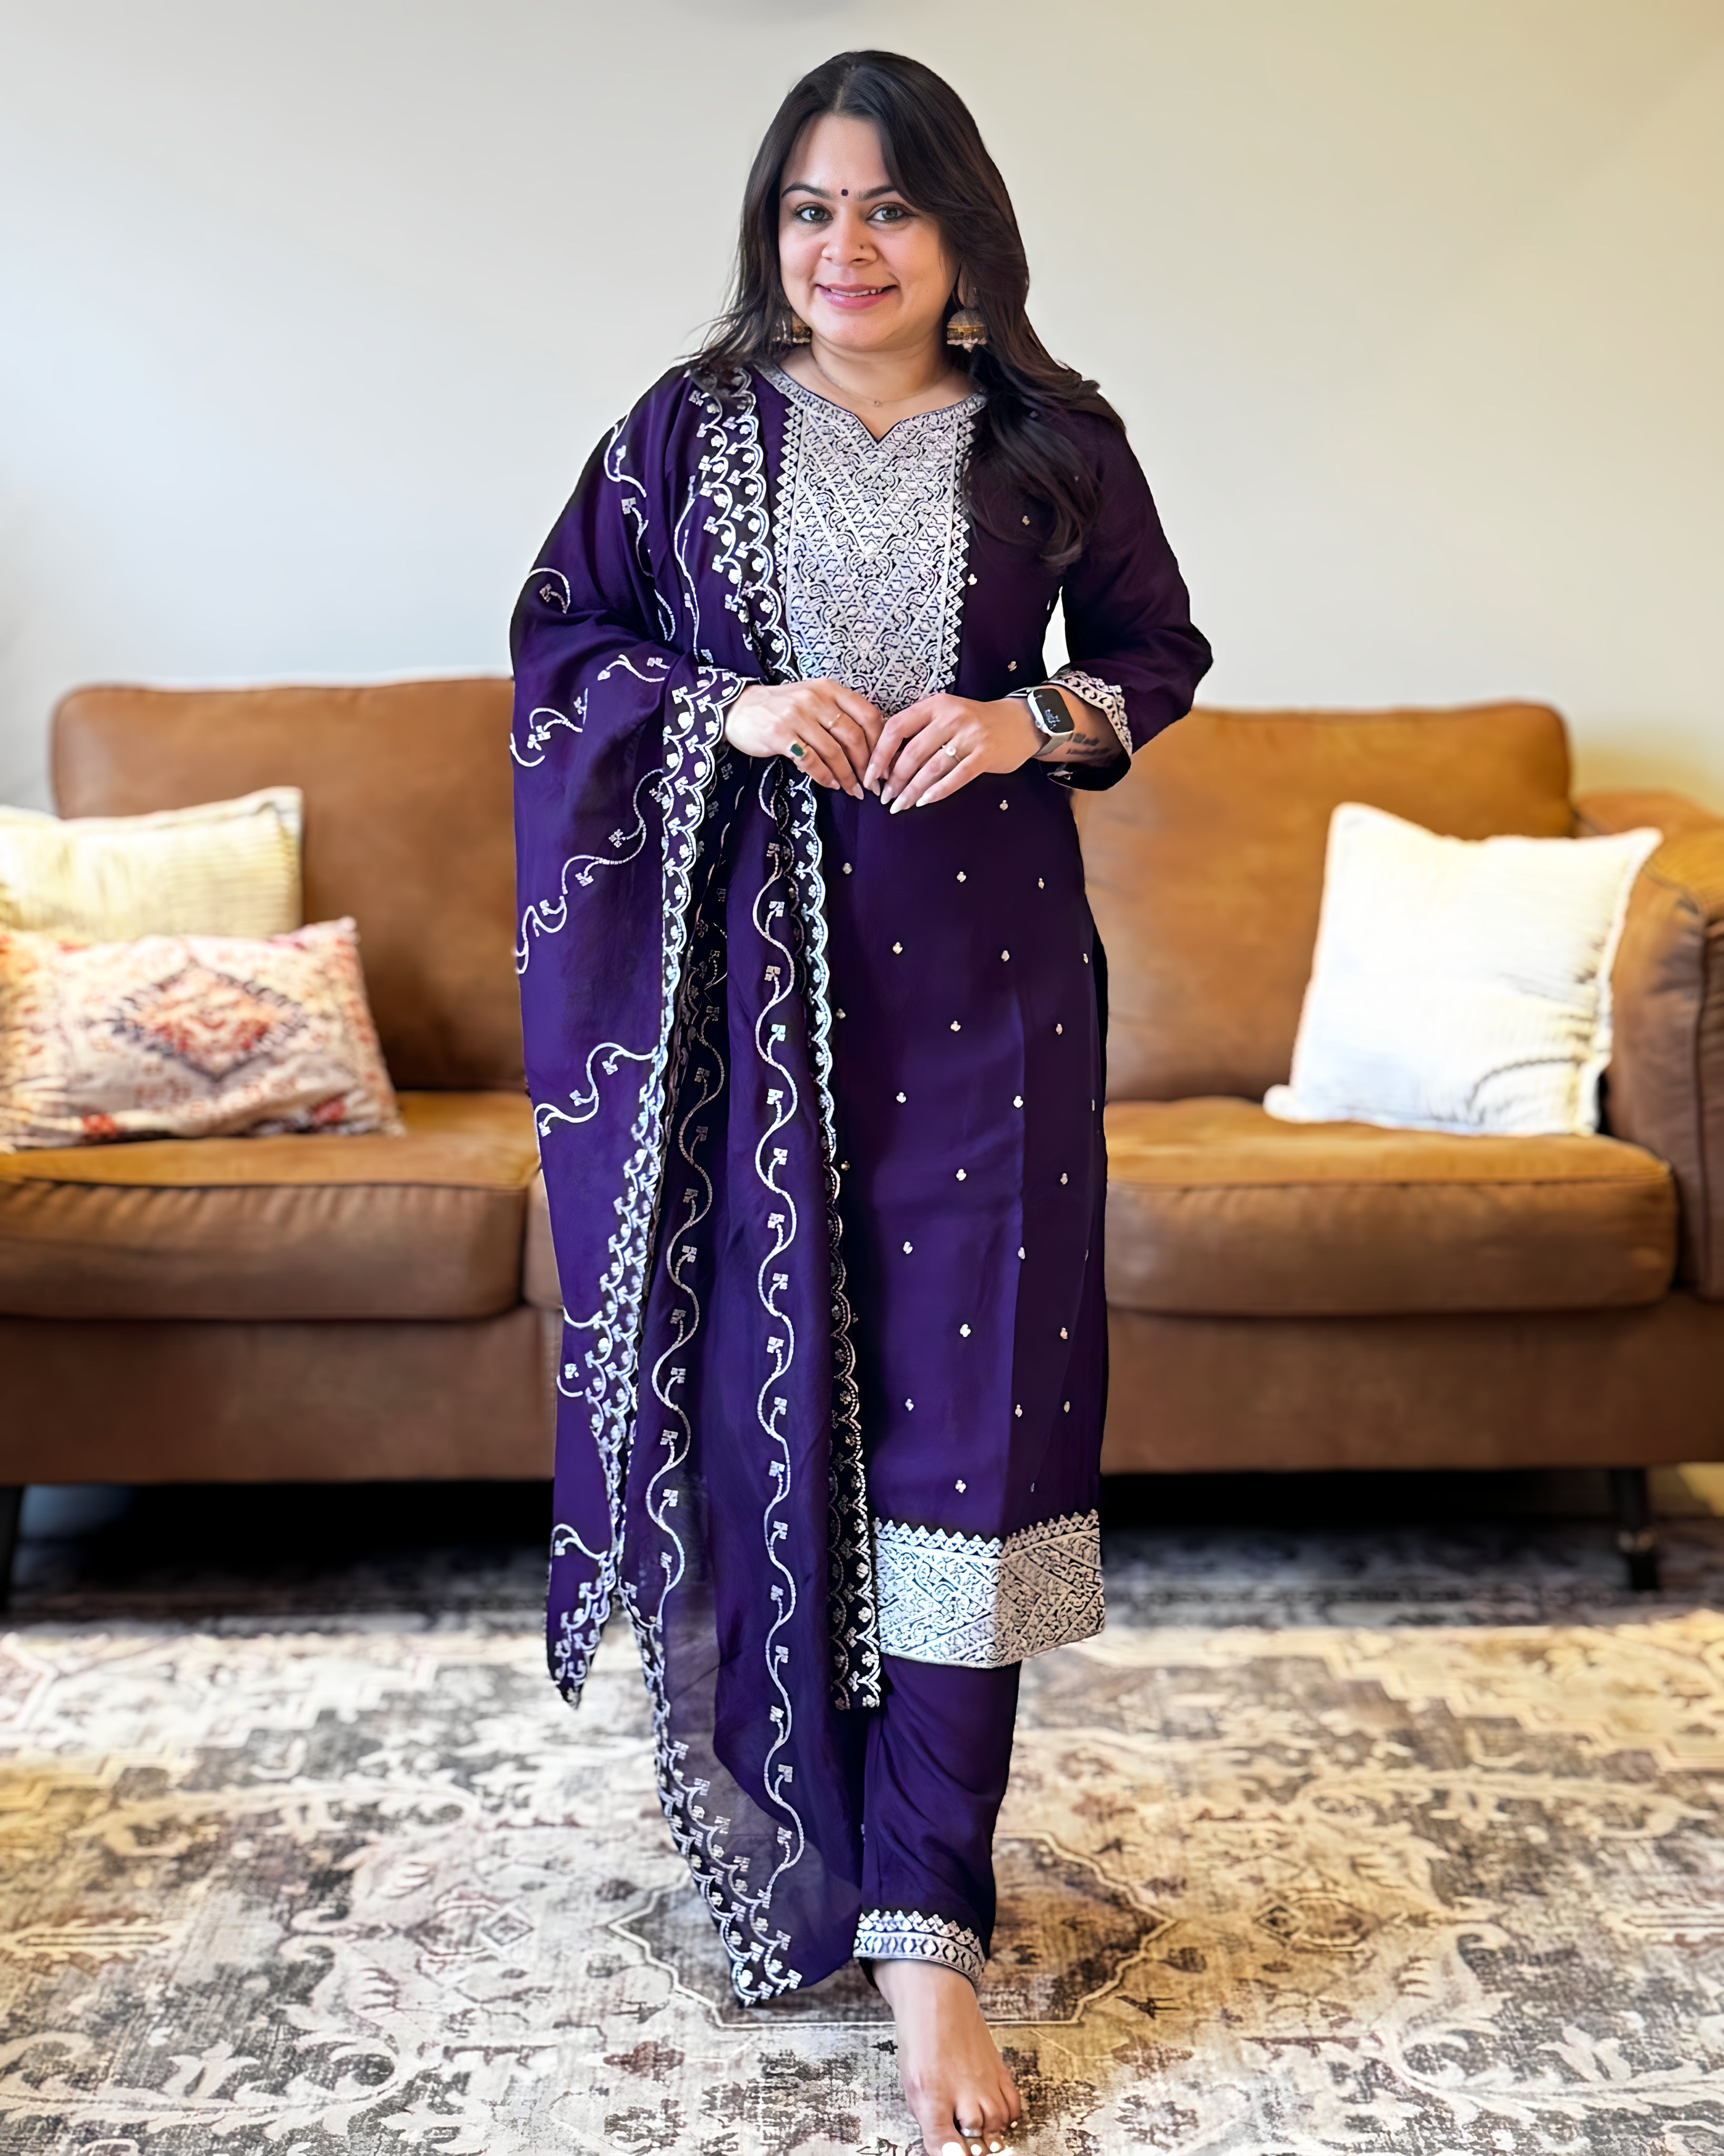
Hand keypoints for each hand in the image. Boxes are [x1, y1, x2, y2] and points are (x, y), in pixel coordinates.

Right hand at [724, 679, 882, 798]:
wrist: (739, 709)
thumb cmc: (781, 708)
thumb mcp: (813, 700)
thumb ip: (838, 715)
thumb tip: (870, 747)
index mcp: (828, 688)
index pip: (867, 714)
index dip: (880, 743)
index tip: (882, 765)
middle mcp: (815, 698)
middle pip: (853, 735)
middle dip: (865, 765)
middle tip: (871, 784)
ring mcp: (796, 715)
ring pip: (833, 751)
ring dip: (847, 775)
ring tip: (853, 790)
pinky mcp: (780, 734)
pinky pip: (810, 760)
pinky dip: (824, 776)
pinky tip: (831, 784)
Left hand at [865, 694, 1041, 812]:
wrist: (1020, 721)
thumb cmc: (975, 723)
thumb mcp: (945, 715)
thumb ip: (919, 730)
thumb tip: (884, 760)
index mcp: (935, 705)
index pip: (896, 727)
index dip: (879, 754)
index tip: (871, 776)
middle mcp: (951, 716)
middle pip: (912, 752)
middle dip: (894, 779)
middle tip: (885, 798)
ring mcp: (969, 735)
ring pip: (931, 767)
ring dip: (912, 790)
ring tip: (899, 805)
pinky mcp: (985, 754)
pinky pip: (956, 777)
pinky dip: (937, 791)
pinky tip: (923, 801)